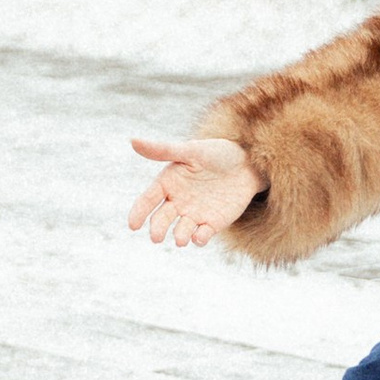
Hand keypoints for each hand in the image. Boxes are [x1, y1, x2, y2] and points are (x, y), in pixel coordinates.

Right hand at [127, 132, 263, 247]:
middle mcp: (177, 202)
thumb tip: (132, 140)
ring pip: (182, 230)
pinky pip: (202, 235)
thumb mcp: (190, 150)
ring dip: (180, 236)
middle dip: (158, 228)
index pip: (148, 200)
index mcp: (168, 183)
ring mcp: (194, 214)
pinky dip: (199, 239)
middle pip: (162, 219)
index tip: (132, 225)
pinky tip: (199, 237)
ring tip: (181, 239)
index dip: (139, 212)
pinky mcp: (212, 223)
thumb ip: (163, 150)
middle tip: (156, 237)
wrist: (247, 164)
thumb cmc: (216, 153)